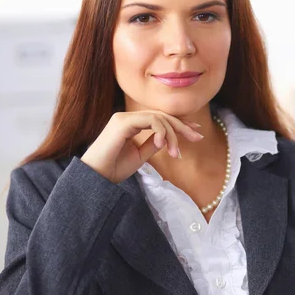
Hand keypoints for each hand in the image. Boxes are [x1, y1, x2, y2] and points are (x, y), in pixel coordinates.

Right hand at [80, 110, 202, 183]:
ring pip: (159, 118)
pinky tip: (164, 145)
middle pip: (162, 116)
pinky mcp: (122, 122)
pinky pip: (150, 120)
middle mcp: (127, 117)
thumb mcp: (140, 156)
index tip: (195, 131)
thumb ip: (153, 144)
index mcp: (131, 124)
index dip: (179, 123)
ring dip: (172, 134)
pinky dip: (161, 131)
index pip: (160, 118)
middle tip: (198, 137)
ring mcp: (124, 118)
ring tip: (175, 153)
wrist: (96, 178)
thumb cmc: (114, 169)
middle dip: (182, 126)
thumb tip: (167, 137)